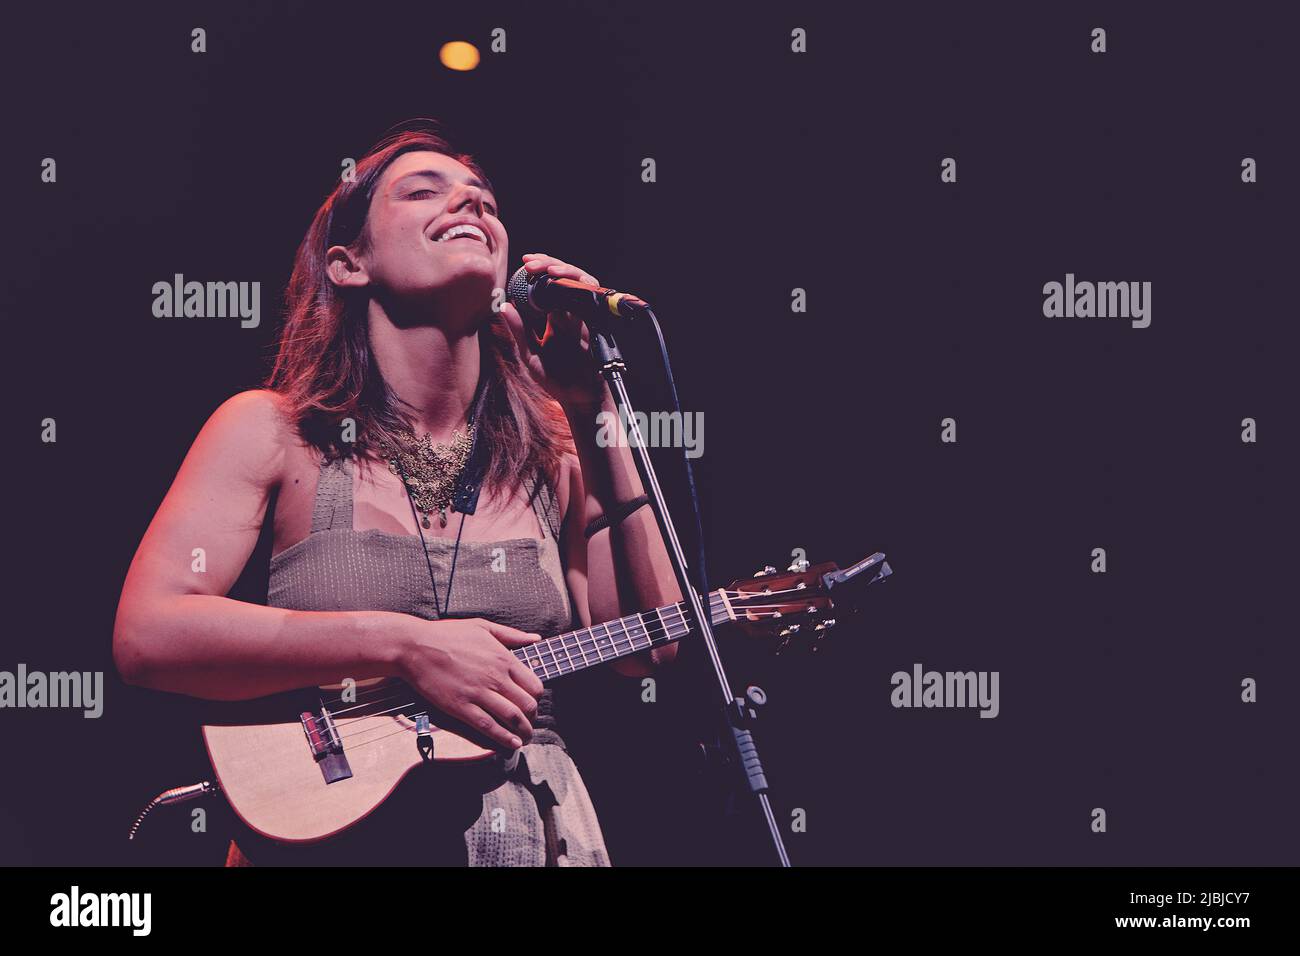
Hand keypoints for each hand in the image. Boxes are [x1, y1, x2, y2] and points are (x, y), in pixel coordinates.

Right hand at [397, 617, 544, 749]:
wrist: (415, 646)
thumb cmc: (447, 634)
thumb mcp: (483, 627)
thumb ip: (512, 634)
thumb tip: (535, 638)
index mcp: (503, 658)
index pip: (534, 685)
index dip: (537, 698)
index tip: (533, 703)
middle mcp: (495, 677)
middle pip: (527, 705)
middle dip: (533, 718)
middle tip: (530, 723)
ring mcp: (478, 693)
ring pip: (512, 719)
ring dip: (524, 732)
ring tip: (526, 738)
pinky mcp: (460, 707)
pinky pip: (488, 727)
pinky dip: (503, 738)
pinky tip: (512, 744)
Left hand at [499, 252, 607, 411]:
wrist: (578, 399)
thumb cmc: (555, 379)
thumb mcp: (530, 356)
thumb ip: (519, 332)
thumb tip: (504, 306)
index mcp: (555, 317)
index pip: (548, 285)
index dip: (539, 270)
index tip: (525, 263)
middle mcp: (571, 313)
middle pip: (564, 277)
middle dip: (548, 265)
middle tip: (530, 264)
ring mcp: (584, 317)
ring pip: (580, 282)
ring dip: (565, 272)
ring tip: (547, 271)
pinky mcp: (595, 324)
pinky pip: (591, 300)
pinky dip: (580, 288)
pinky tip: (564, 285)